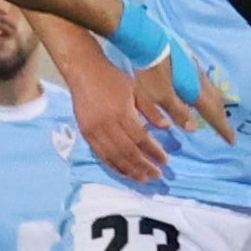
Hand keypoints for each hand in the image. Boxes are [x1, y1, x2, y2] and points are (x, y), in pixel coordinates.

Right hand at [66, 54, 168, 182]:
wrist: (84, 72)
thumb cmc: (112, 78)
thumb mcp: (136, 88)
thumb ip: (151, 109)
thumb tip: (167, 127)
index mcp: (121, 112)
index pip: (141, 138)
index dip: (154, 151)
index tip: (165, 161)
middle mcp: (107, 125)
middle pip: (128, 151)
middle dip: (144, 166)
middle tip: (157, 175)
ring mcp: (94, 131)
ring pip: (114, 157)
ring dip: (130, 170)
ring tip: (143, 179)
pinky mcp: (86, 134)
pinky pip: (101, 155)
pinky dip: (114, 166)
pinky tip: (124, 172)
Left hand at [129, 52, 233, 144]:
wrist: (147, 40)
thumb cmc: (152, 71)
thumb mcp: (161, 97)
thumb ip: (178, 112)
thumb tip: (194, 128)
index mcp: (196, 91)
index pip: (213, 114)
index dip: (223, 128)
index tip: (232, 142)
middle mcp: (200, 80)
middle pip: (216, 102)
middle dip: (221, 118)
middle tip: (225, 130)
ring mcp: (195, 70)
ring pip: (210, 91)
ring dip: (215, 105)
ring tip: (215, 113)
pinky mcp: (187, 62)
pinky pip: (203, 83)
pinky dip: (205, 93)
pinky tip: (198, 93)